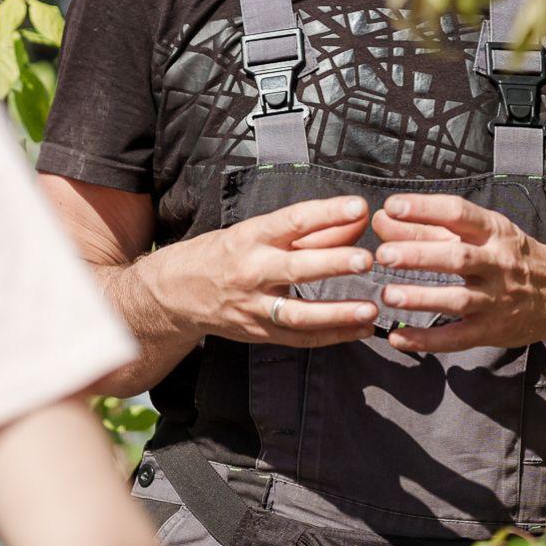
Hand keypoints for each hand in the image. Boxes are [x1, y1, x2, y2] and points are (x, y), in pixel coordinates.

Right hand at [152, 196, 378, 347]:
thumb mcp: (256, 231)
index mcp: (251, 237)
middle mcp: (252, 272)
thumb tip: (356, 218)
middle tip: (367, 259)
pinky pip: (300, 338)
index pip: (293, 221)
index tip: (359, 207)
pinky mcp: (260, 333)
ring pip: (299, 313)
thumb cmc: (222, 254)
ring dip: (337, 313)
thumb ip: (309, 229)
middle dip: (334, 264)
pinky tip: (360, 330)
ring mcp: (254, 307)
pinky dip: (333, 336)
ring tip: (370, 309)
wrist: (176, 293)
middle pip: (297, 268)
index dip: (327, 213)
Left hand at [371, 195, 545, 354]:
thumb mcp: (481, 234)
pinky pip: (457, 338)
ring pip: (458, 299)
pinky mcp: (492, 331)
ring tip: (387, 294)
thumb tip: (383, 218)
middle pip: (457, 257)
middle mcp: (498, 263)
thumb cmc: (512, 257)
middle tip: (383, 254)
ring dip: (421, 297)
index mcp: (494, 232)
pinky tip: (398, 338)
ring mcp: (496, 299)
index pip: (459, 213)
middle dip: (419, 255)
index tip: (392, 206)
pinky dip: (427, 340)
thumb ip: (429, 227)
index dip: (425, 208)